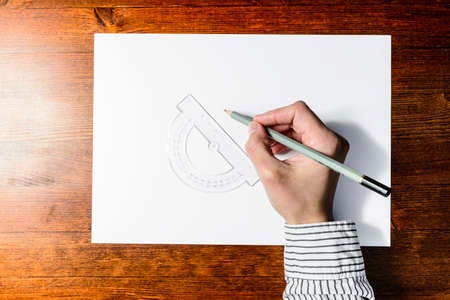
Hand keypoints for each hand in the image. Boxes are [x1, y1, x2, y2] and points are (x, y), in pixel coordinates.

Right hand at [245, 101, 348, 223]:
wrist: (311, 221)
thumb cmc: (300, 203)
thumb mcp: (271, 174)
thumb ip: (258, 147)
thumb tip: (254, 129)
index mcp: (325, 143)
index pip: (298, 112)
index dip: (274, 115)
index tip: (258, 124)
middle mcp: (331, 141)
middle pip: (297, 117)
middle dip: (274, 125)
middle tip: (257, 135)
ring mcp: (328, 146)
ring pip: (297, 125)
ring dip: (278, 133)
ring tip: (264, 147)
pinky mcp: (322, 150)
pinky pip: (300, 135)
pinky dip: (284, 140)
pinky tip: (274, 151)